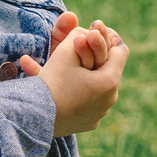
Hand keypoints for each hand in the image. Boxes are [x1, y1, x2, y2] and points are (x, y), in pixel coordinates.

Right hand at [0, 11, 128, 136]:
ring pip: (97, 87)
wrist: (35, 117)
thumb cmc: (53, 81)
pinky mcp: (88, 124)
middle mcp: (110, 100)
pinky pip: (87, 103)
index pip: (120, 50)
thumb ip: (80, 35)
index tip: (94, 32)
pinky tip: (65, 89)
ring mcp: (99, 114)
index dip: (108, 38)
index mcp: (110, 81)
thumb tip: (86, 32)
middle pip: (107, 70)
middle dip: (94, 57)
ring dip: (86, 76)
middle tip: (79, 47)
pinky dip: (78, 93)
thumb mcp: (66, 51)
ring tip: (69, 69)